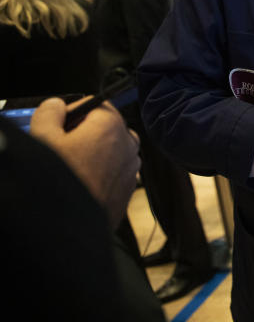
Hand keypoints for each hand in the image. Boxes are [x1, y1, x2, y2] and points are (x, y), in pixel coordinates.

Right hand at [30, 97, 140, 228]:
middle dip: (83, 132)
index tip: (58, 124)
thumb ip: (49, 113)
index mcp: (111, 126)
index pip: (96, 104)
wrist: (68, 229)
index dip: (73, 111)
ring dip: (92, 153)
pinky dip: (99, 172)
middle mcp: (129, 144)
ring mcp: (131, 168)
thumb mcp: (42, 138)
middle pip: (105, 127)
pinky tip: (78, 183)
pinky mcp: (128, 190)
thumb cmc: (57, 183)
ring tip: (67, 167)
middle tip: (59, 146)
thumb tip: (56, 106)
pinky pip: (114, 172)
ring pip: (110, 150)